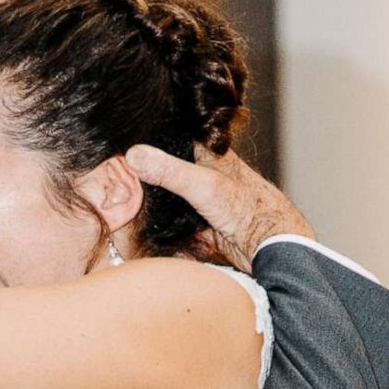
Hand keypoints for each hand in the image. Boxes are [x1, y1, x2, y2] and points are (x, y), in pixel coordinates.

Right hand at [124, 144, 313, 252]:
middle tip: (120, 191)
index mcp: (205, 151)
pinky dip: (165, 232)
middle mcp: (202, 173)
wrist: (271, 247)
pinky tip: (153, 233)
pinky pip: (173, 227)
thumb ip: (168, 171)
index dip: (143, 149)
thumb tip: (133, 154)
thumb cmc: (248, 209)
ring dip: (153, 212)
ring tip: (134, 213)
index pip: (166, 141)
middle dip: (144, 184)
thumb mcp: (203, 185)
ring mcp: (200, 200)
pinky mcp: (200, 225)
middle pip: (162, 175)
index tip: (117, 157)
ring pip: (166, 203)